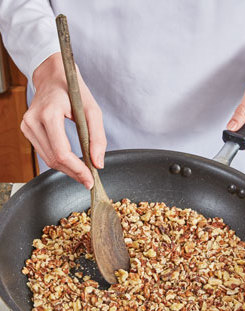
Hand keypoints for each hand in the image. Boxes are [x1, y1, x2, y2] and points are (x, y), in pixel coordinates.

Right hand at [21, 52, 105, 188]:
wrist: (53, 77)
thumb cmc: (74, 91)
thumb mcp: (93, 110)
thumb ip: (98, 137)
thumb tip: (98, 164)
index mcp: (49, 113)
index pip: (62, 151)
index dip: (76, 169)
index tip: (89, 179)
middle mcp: (33, 121)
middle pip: (54, 159)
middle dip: (73, 173)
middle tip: (88, 180)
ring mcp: (27, 126)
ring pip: (48, 159)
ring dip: (66, 169)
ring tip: (83, 173)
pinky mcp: (27, 130)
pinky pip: (44, 152)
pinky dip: (59, 161)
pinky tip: (71, 162)